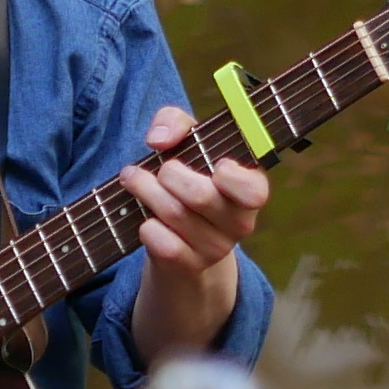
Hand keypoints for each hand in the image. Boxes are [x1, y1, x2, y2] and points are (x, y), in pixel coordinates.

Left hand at [129, 105, 274, 362]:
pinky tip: (145, 219)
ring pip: (175, 216)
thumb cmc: (187, 175)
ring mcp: (216, 248)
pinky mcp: (191, 266)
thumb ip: (175, 121)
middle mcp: (240, 222)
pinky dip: (147, 228)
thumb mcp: (186, 140)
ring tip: (135, 179)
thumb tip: (159, 138)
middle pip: (200, 196)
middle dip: (169, 174)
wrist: (177, 235)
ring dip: (146, 192)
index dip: (233, 177)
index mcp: (250, 189)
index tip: (215, 164)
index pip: (254, 191)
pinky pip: (163, 244)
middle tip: (158, 168)